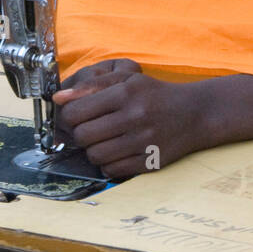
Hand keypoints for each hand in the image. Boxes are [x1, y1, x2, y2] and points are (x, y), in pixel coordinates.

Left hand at [53, 60, 208, 177]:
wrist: (194, 114)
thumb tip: (58, 99)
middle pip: (83, 136)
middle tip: (90, 129)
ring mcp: (143, 142)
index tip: (76, 116)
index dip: (69, 116)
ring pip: (95, 156)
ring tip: (104, 140)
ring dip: (94, 150)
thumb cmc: (155, 95)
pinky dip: (108, 164)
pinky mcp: (149, 162)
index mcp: (125, 94)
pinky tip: (117, 152)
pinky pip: (112, 170)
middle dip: (80, 134)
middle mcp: (134, 118)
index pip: (76, 112)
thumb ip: (91, 87)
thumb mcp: (127, 81)